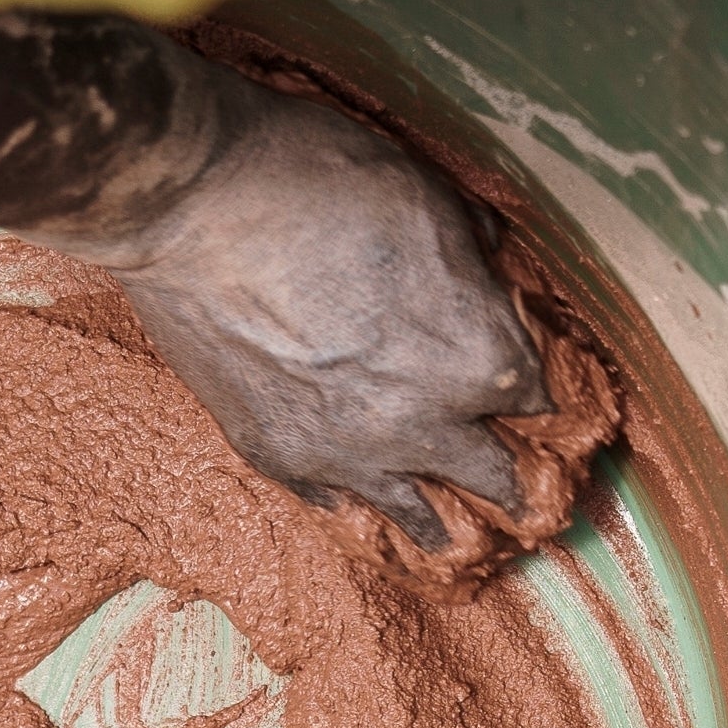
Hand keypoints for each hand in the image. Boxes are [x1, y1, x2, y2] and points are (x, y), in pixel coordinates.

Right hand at [40, 69, 545, 547]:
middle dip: (510, 478)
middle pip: (488, 470)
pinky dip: (345, 498)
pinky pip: (325, 495)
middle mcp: (421, 423)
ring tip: (450, 546)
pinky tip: (352, 506)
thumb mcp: (426, 195)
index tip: (538, 400)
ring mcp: (343, 449)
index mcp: (478, 357)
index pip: (535, 395)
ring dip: (436, 525)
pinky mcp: (274, 450)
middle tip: (525, 501)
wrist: (189, 204)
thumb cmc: (314, 180)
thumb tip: (487, 270)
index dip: (538, 391)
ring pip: (410, 506)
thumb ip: (471, 252)